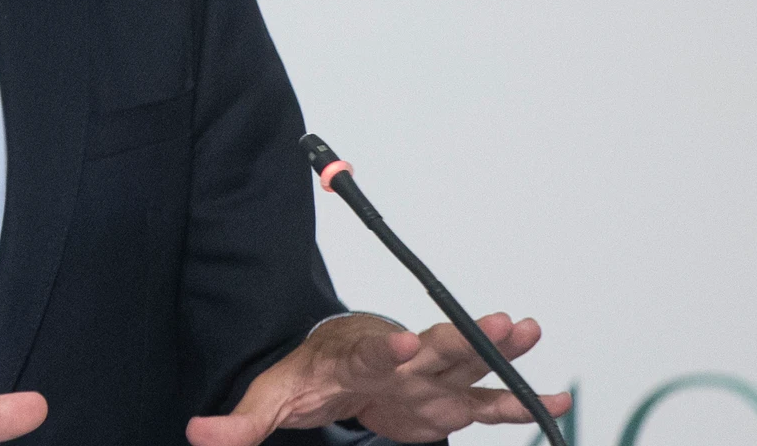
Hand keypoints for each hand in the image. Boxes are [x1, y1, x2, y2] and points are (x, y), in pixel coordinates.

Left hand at [185, 312, 570, 445]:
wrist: (334, 364)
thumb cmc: (307, 376)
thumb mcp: (269, 400)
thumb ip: (240, 423)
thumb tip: (199, 433)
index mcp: (355, 354)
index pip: (370, 351)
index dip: (385, 349)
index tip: (402, 344)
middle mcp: (399, 357)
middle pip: (434, 345)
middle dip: (466, 335)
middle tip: (503, 322)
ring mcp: (428, 376)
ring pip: (468, 362)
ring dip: (500, 353)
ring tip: (531, 334)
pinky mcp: (447, 398)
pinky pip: (487, 401)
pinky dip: (519, 401)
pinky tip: (557, 400)